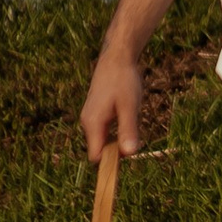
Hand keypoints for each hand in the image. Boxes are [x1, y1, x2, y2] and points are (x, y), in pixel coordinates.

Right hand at [80, 38, 143, 161]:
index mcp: (93, 124)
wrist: (116, 57)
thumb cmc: (123, 80)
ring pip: (103, 140)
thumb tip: (129, 154)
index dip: (109, 164)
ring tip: (131, 120)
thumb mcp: (129, 106)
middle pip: (99, 150)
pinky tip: (127, 116)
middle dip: (115, 151)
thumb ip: (128, 129)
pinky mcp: (95, 112)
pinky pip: (104, 130)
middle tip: (133, 136)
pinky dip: (116, 130)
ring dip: (117, 139)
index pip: (96, 157)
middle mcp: (87, 122)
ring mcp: (90, 117)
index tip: (127, 161)